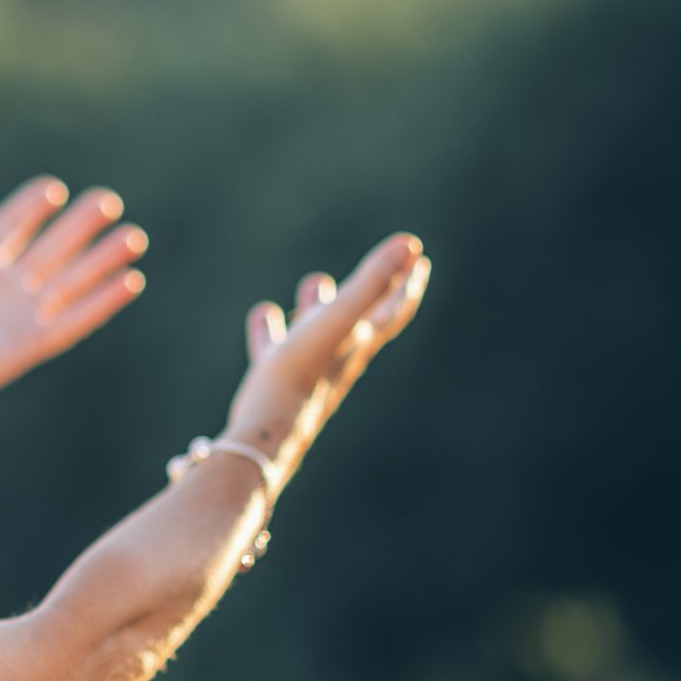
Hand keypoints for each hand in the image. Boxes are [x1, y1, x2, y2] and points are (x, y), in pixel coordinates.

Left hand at [0, 175, 149, 409]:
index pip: (12, 226)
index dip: (31, 207)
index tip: (52, 188)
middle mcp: (5, 287)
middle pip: (52, 248)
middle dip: (80, 225)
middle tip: (107, 200)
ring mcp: (23, 314)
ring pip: (72, 279)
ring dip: (103, 259)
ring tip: (133, 235)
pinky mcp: (35, 342)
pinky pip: (77, 319)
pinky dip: (103, 301)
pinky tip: (131, 279)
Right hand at [227, 233, 430, 492]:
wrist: (264, 436)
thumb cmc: (301, 376)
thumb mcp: (337, 321)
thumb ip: (372, 282)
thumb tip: (410, 244)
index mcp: (359, 343)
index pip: (394, 309)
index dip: (408, 283)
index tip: (417, 258)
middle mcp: (339, 358)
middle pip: (361, 319)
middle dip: (371, 292)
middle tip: (381, 269)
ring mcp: (309, 372)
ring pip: (317, 332)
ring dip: (319, 307)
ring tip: (314, 284)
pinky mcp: (277, 383)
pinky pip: (277, 347)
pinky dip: (273, 328)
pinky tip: (263, 317)